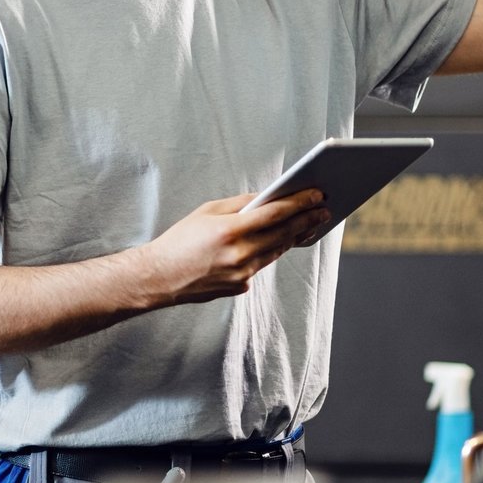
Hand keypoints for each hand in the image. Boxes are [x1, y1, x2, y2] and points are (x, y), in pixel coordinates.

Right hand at [134, 189, 331, 307]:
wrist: (159, 277)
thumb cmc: (179, 240)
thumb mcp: (206, 211)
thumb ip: (239, 204)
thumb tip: (266, 198)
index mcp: (230, 230)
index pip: (276, 213)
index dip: (300, 203)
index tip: (317, 195)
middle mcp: (240, 254)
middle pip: (284, 234)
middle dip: (307, 220)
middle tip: (323, 210)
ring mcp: (242, 274)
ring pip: (276, 251)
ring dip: (294, 237)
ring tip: (308, 224)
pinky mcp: (240, 287)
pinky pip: (260, 265)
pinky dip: (267, 252)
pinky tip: (277, 243)